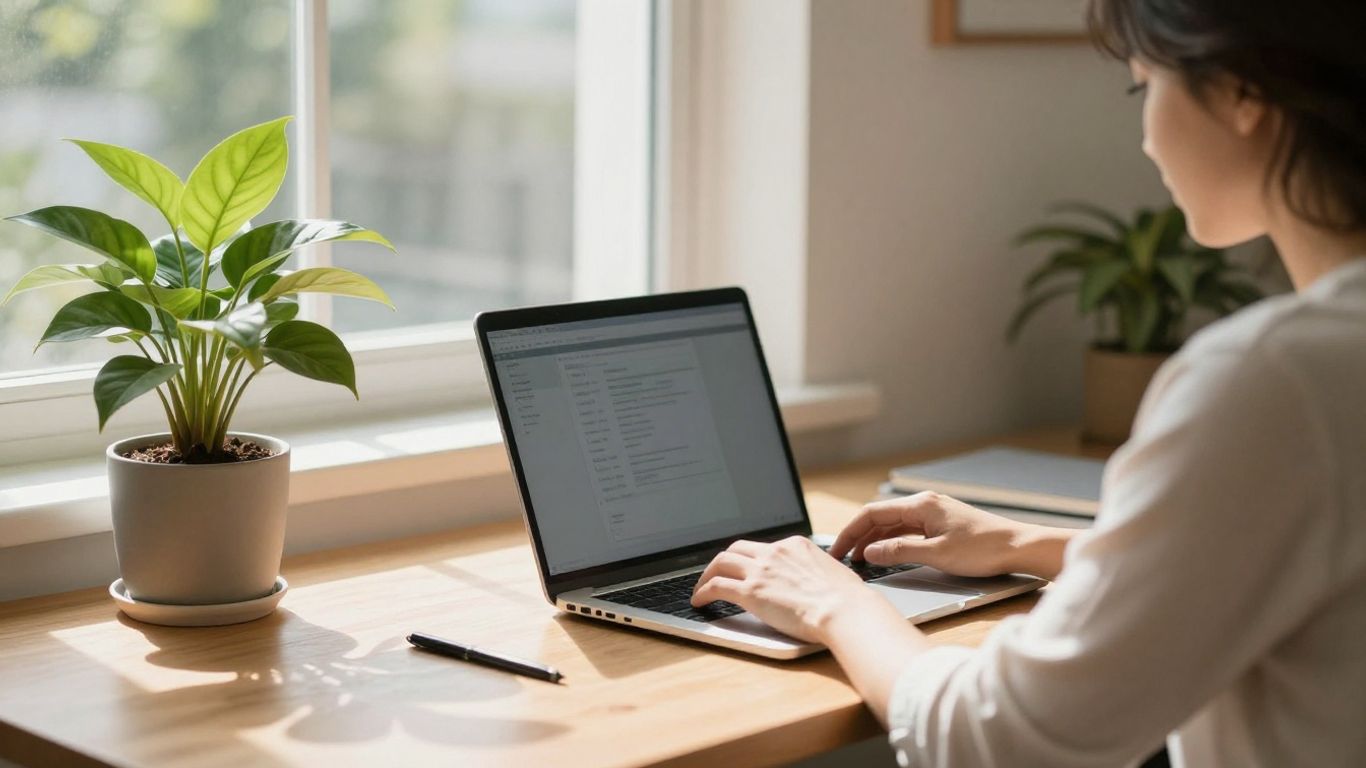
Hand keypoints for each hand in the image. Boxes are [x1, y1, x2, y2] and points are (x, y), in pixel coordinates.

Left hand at [690, 536, 880, 642]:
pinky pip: (716, 586)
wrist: (844, 611)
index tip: (745, 569)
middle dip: (723, 561)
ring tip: (701, 587)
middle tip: (716, 573)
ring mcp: (761, 570)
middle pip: (737, 549)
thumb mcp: (832, 572)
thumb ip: (815, 571)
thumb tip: (814, 581)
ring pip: (721, 562)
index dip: (750, 558)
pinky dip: (702, 591)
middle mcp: (775, 552)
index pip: (763, 546)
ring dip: (707, 574)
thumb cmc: (847, 600)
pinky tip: (699, 601)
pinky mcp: (750, 591)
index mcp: (796, 545)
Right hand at [829, 492, 1073, 579]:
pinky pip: (907, 531)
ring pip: (893, 525)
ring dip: (874, 541)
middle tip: (842, 559)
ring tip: (859, 561)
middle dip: (858, 537)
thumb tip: (870, 552)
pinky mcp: (941, 525)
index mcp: (921, 505)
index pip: (873, 514)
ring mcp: (933, 514)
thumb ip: (900, 551)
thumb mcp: (937, 554)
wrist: (1020, 547)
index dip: (851, 532)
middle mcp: (925, 504)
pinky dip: (892, 542)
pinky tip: (885, 555)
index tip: (837, 551)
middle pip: (880, 518)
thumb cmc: (984, 549)